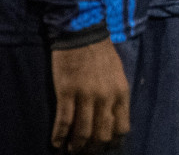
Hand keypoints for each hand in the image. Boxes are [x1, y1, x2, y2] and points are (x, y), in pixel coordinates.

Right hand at [50, 38, 128, 152]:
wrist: (83, 35)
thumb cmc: (101, 54)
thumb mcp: (118, 76)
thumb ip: (116, 97)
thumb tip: (112, 119)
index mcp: (121, 93)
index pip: (121, 128)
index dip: (112, 143)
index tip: (104, 148)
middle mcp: (106, 98)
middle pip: (101, 134)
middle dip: (93, 149)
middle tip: (85, 153)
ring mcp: (86, 96)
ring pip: (82, 132)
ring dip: (76, 146)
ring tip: (71, 151)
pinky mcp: (66, 93)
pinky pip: (64, 121)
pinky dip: (59, 136)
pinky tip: (56, 143)